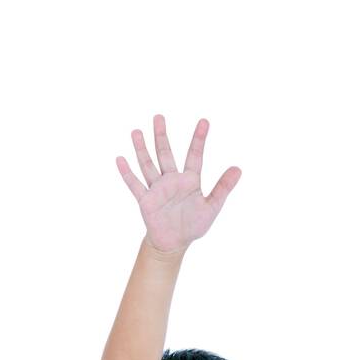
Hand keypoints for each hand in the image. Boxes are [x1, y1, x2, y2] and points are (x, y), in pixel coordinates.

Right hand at [115, 113, 240, 253]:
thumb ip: (223, 187)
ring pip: (148, 165)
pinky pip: (135, 185)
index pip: (195, 155)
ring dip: (142, 149)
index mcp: (189, 180)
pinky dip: (127, 173)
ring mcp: (157, 189)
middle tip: (159, 116)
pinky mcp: (146, 200)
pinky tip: (120, 159)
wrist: (174, 243)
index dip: (199, 139)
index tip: (204, 121)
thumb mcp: (212, 206)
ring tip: (136, 131)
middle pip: (165, 154)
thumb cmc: (193, 225)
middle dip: (162, 136)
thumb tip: (239, 169)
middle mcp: (172, 180)